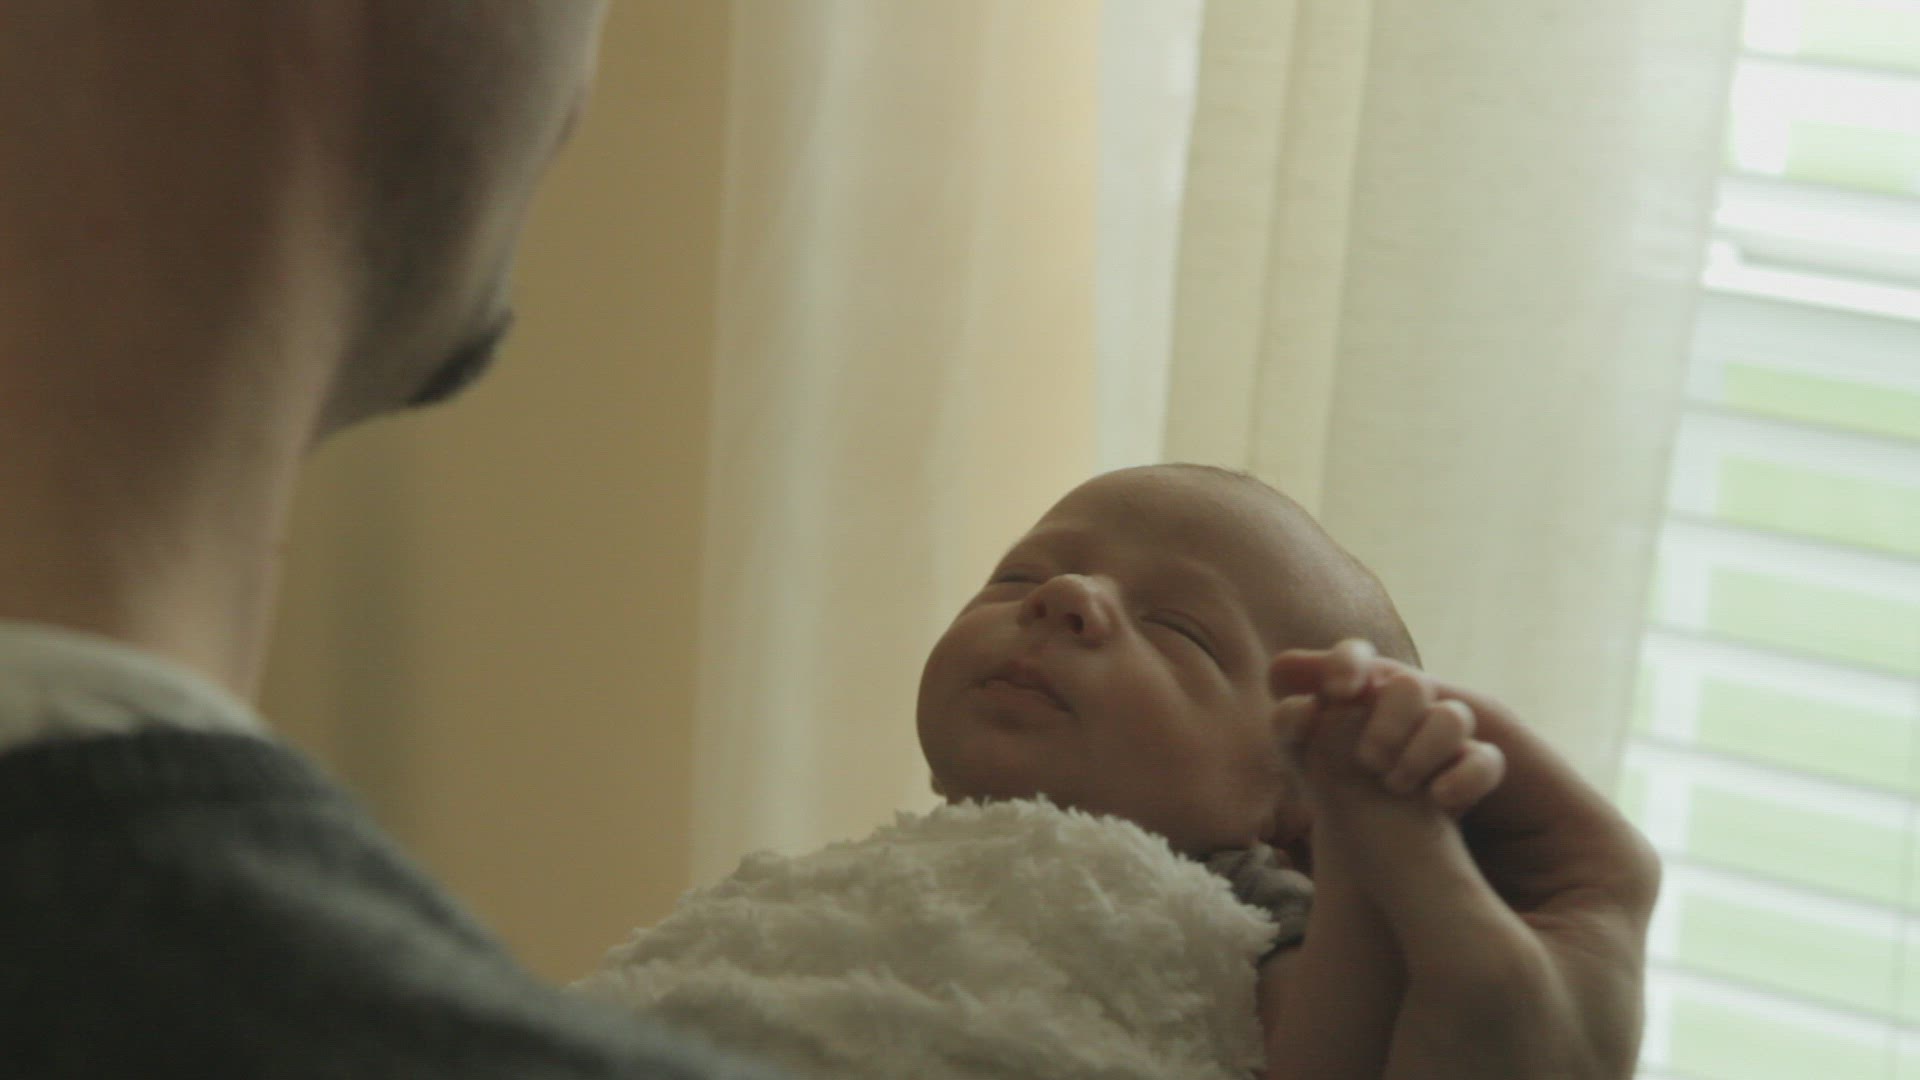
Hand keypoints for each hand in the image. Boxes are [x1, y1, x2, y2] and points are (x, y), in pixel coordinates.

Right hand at [1272, 640, 1661, 1079]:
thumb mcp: (1469, 964)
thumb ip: (1415, 850)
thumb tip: (1345, 737)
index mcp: (1595, 857)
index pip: (1495, 734)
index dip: (1408, 693)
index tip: (1323, 676)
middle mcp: (1551, 860)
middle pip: (1455, 753)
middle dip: (1374, 714)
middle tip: (1292, 683)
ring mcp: (1494, 890)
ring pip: (1416, 792)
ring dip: (1354, 751)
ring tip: (1288, 714)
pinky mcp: (1443, 923)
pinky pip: (1394, 840)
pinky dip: (1346, 801)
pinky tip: (1299, 772)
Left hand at [1283, 652, 1504, 814]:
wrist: (1382, 830)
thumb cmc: (1335, 781)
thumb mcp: (1305, 757)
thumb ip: (1290, 725)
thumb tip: (1304, 707)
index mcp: (1360, 692)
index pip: (1353, 656)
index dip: (1346, 664)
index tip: (1339, 692)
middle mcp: (1403, 703)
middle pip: (1410, 685)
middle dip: (1388, 723)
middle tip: (1368, 762)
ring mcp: (1443, 733)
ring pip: (1453, 718)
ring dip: (1422, 752)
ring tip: (1394, 785)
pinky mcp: (1473, 768)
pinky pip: (1486, 762)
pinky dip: (1463, 779)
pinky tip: (1436, 798)